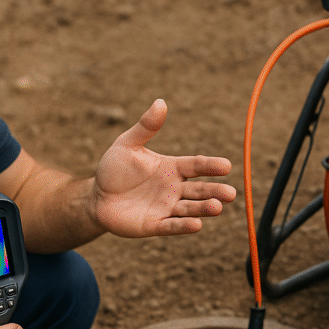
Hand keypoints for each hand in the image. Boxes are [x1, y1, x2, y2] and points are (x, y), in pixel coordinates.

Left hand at [93, 98, 235, 236]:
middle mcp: (174, 189)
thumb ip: (145, 127)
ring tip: (217, 207)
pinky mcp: (154, 225)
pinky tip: (196, 225)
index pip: (196, 166)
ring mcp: (165, 208)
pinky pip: (171, 226)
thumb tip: (160, 102)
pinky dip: (184, 226)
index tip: (226, 166)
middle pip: (200, 190)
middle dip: (215, 191)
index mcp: (172, 168)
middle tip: (231, 194)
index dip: (211, 166)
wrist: (97, 196)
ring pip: (190, 209)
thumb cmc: (114, 169)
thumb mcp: (127, 144)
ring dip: (204, 209)